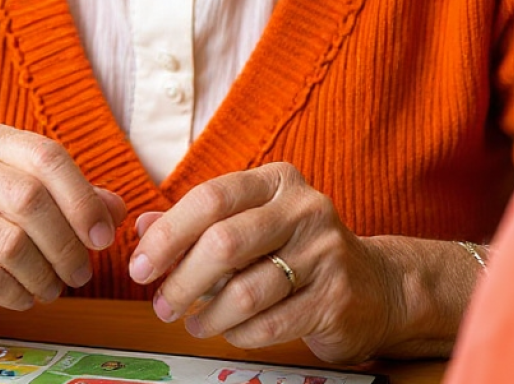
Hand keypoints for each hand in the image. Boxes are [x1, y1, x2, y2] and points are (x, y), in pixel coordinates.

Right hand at [0, 123, 125, 320]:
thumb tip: (115, 211)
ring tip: (54, 287)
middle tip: (82, 271)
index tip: (103, 236)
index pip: (47, 157)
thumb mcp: (32, 195)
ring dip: (44, 274)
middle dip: (66, 243)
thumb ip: (77, 198)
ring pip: (10, 243)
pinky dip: (17, 293)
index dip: (82, 199)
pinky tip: (25, 295)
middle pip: (30, 199)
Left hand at [128, 162, 399, 363]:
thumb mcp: (250, 222)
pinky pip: (270, 323)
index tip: (139, 265)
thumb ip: (196, 223)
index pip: (210, 197)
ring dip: (207, 314)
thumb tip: (140, 228)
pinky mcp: (336, 297)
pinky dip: (237, 333)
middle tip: (161, 304)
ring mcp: (325, 252)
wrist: (375, 284)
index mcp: (276, 179)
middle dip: (181, 280)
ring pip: (245, 290)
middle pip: (224, 242)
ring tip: (191, 321)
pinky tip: (226, 331)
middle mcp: (304, 207)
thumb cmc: (295, 248)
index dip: (168, 234)